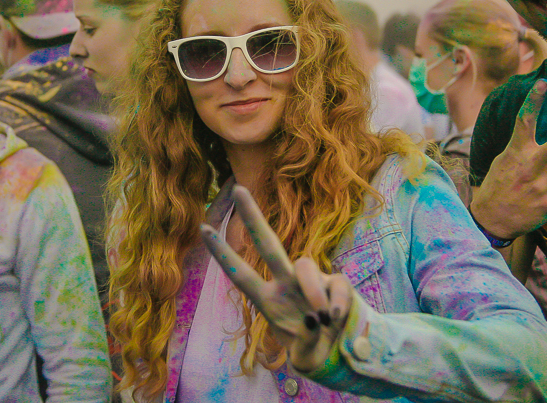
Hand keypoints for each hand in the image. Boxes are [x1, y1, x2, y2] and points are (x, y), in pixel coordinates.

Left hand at [201, 186, 352, 372]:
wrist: (343, 353)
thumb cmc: (314, 351)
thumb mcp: (302, 357)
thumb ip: (305, 343)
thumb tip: (315, 320)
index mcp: (268, 301)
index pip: (240, 274)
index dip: (222, 254)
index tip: (202, 228)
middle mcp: (286, 284)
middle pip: (267, 244)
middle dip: (253, 217)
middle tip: (237, 188)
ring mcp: (312, 281)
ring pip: (305, 264)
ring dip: (312, 290)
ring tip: (322, 318)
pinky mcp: (337, 283)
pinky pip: (336, 283)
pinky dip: (335, 302)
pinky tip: (335, 318)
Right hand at [470, 79, 546, 239]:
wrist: (491, 219)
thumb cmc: (499, 185)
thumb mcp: (503, 160)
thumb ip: (522, 146)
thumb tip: (539, 130)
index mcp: (516, 152)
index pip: (524, 120)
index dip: (534, 100)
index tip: (543, 82)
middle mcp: (530, 165)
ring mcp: (542, 184)